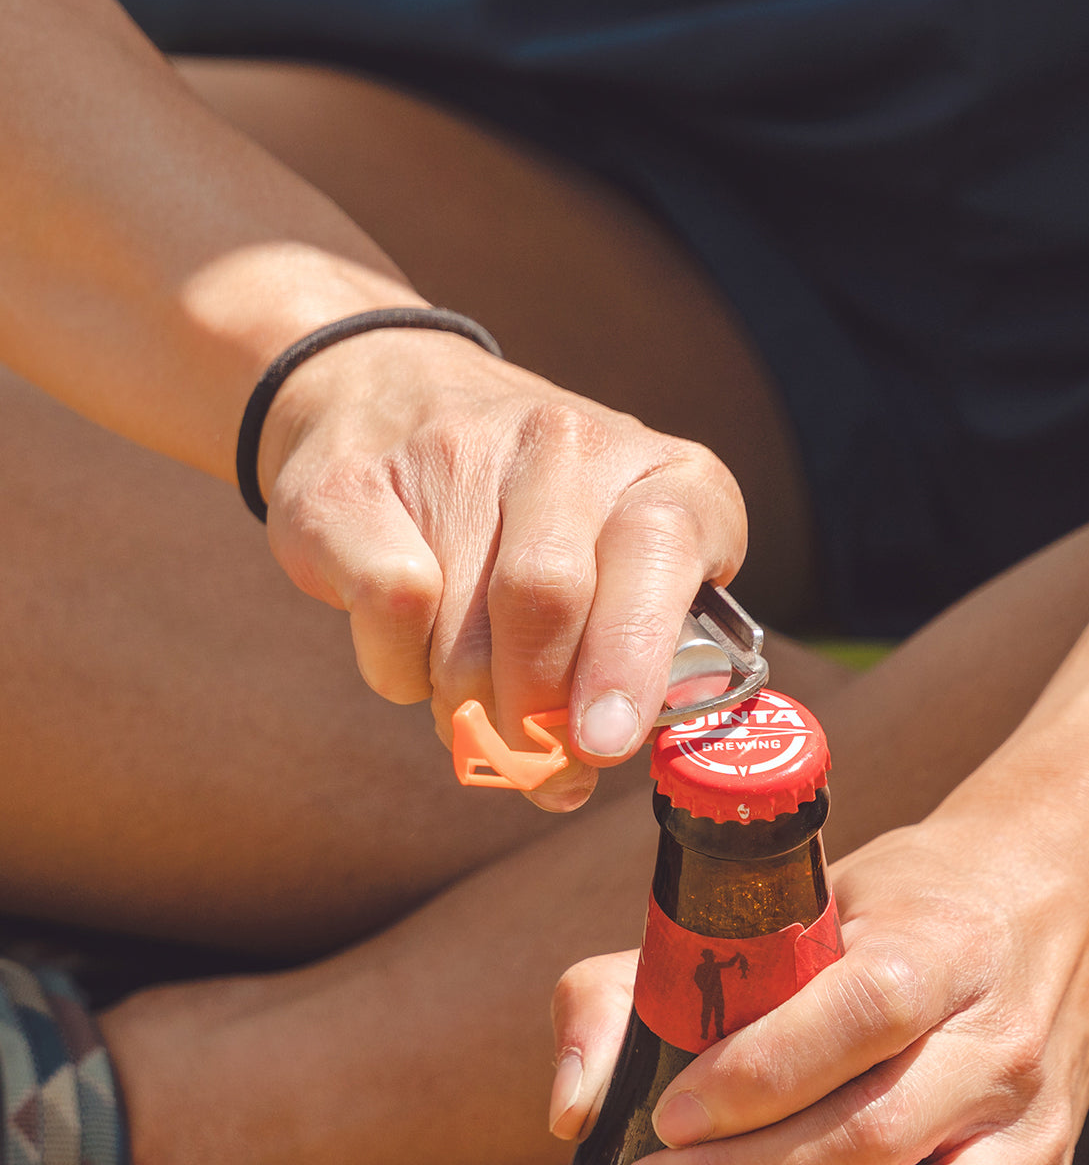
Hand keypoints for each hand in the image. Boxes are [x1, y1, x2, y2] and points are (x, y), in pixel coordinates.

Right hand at [258, 327, 744, 807]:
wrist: (384, 392)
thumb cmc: (532, 527)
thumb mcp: (618, 575)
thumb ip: (628, 665)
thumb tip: (579, 773)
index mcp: (658, 471)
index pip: (660, 550)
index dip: (631, 659)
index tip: (603, 740)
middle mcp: (562, 442)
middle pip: (546, 600)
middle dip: (534, 708)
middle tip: (529, 752)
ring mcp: (453, 452)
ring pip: (464, 631)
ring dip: (467, 701)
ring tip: (472, 690)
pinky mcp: (352, 485)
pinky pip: (390, 611)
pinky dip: (400, 671)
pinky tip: (414, 653)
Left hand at [551, 791, 1088, 1164]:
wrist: (1058, 918)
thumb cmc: (892, 916)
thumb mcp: (794, 901)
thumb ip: (653, 975)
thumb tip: (573, 1108)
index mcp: (937, 951)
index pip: (863, 1012)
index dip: (759, 1072)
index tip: (665, 1116)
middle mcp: (997, 1052)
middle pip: (876, 1138)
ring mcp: (1030, 1145)